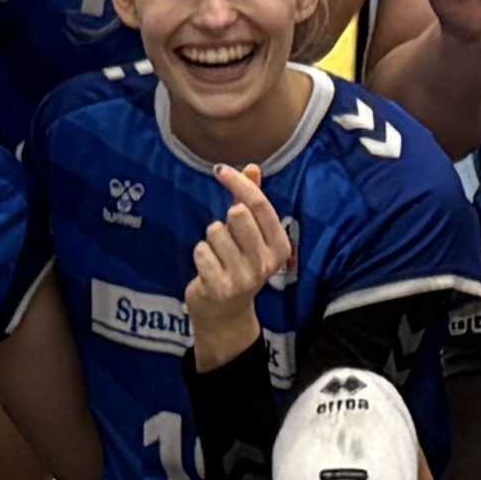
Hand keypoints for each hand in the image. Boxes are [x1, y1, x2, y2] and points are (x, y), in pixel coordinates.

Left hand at [183, 159, 299, 362]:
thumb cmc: (239, 264)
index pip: (259, 205)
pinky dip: (200, 254)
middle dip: (226, 219)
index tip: (220, 170)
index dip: (239, 183)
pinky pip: (201, 250)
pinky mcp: (220, 287)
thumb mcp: (252, 234)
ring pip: (215, 231)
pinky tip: (208, 268)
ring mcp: (244, 277)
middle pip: (238, 213)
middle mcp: (266, 263)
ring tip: (219, 257)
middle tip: (228, 239)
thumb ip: (253, 200)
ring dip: (212, 240)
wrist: (225, 312)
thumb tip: (252, 167)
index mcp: (280, 247)